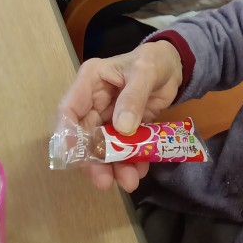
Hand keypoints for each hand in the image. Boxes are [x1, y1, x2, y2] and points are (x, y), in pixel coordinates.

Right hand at [58, 40, 183, 191]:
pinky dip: (131, 162)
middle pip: (85, 136)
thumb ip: (133, 97)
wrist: (174, 66)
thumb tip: (122, 129)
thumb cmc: (155, 60)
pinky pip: (124, 149)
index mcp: (90, 81)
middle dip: (95, 161)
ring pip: (104, 147)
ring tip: (130, 180)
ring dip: (114, 166)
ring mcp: (108, 117)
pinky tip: (141, 170)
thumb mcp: (146, 72)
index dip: (68, 135)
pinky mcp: (125, 128)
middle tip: (105, 181)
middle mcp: (93, 102)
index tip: (76, 159)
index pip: (68, 110)